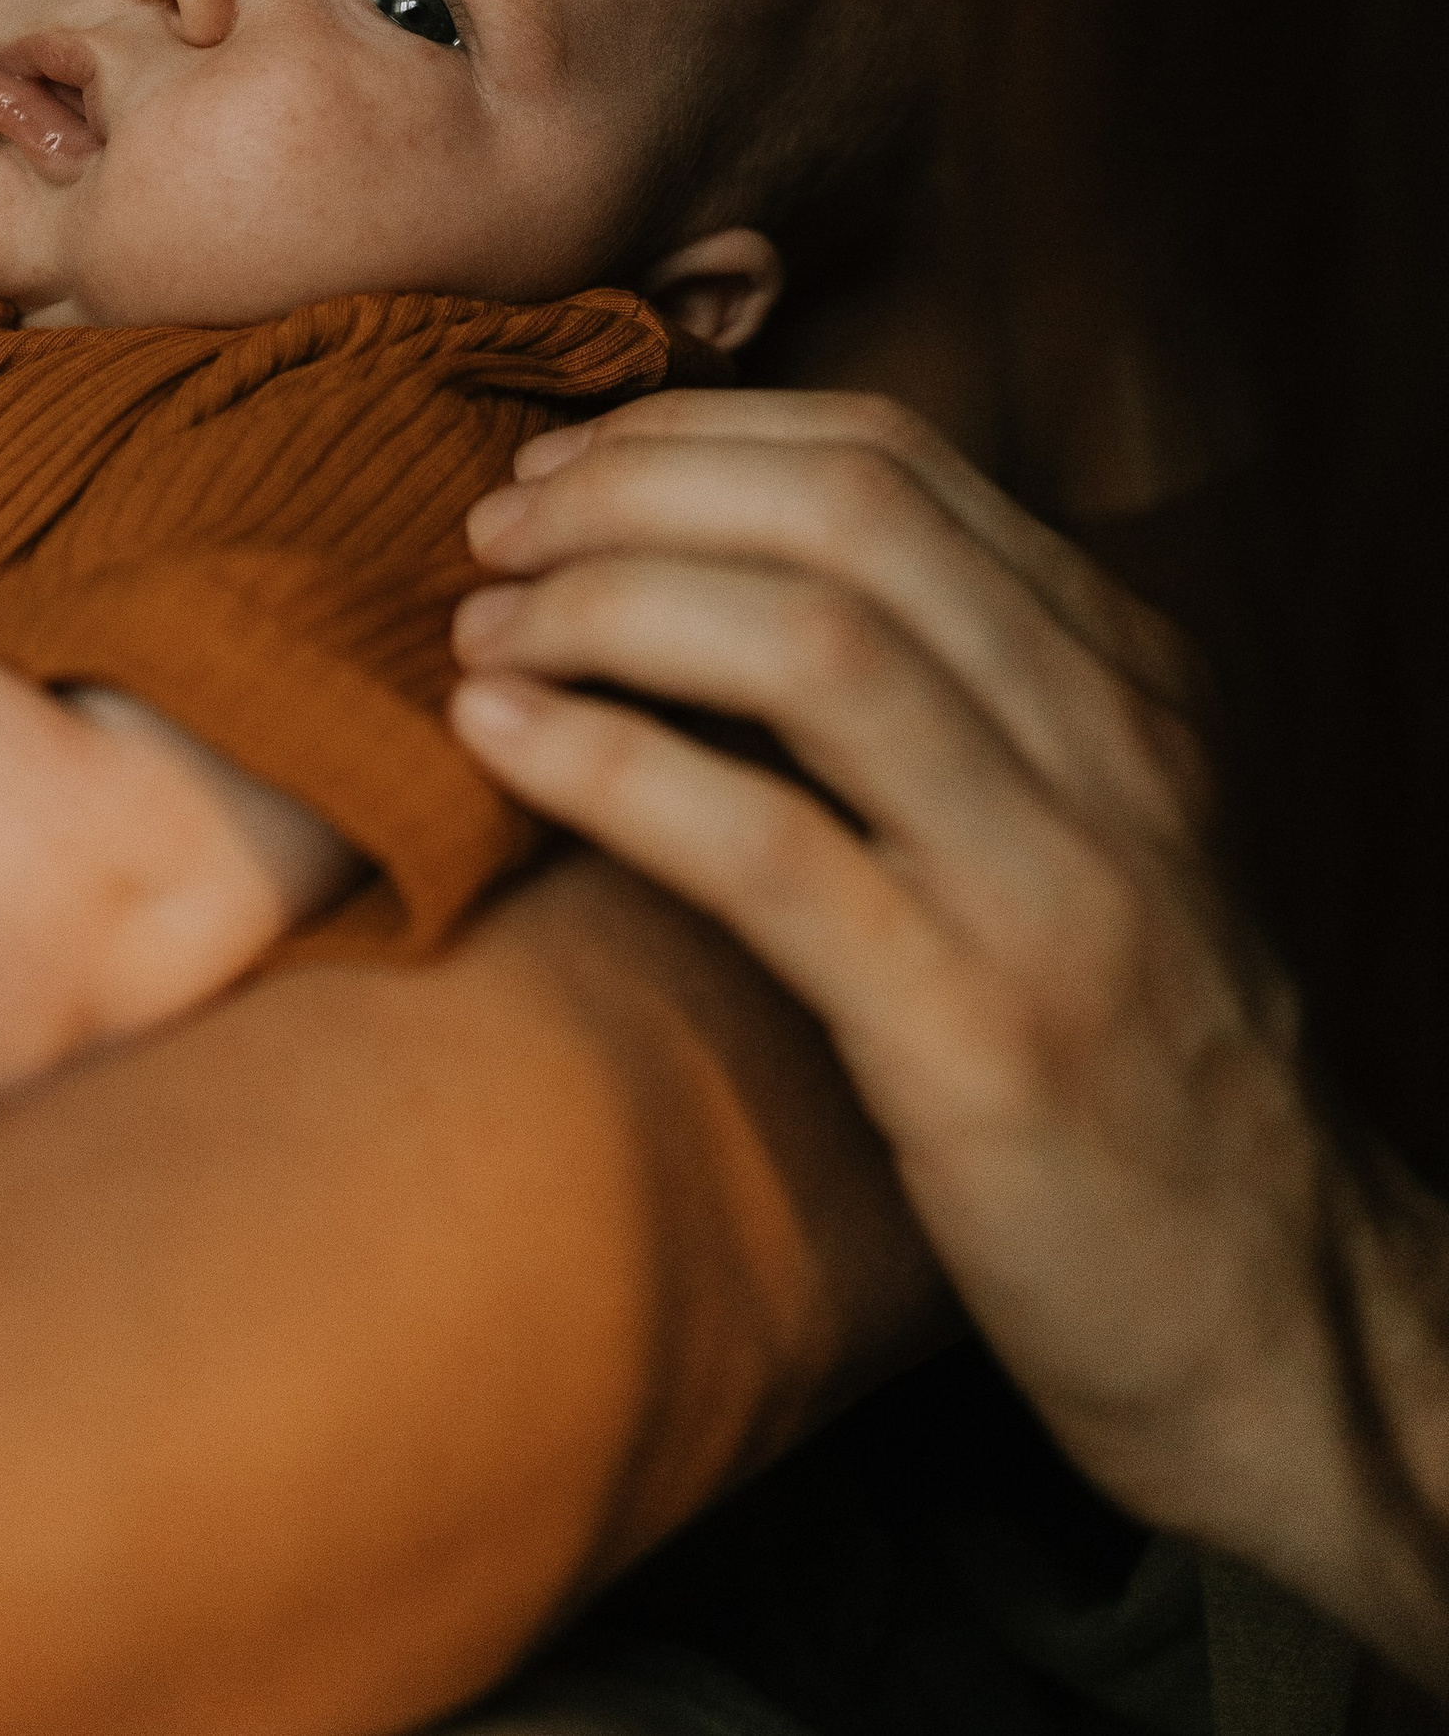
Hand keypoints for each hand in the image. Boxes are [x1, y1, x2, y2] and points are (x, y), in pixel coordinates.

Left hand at [447, 389, 1445, 1661]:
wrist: (1279, 1321)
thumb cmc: (1126, 1066)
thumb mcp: (1073, 833)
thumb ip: (941, 700)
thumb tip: (689, 577)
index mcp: (1126, 676)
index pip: (892, 463)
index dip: (693, 437)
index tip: (560, 465)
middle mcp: (1109, 745)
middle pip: (844, 515)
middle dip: (631, 490)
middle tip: (489, 528)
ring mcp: (1054, 885)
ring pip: (811, 644)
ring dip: (606, 604)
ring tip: (481, 629)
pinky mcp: (983, 1038)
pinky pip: (767, 849)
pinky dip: (608, 764)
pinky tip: (494, 740)